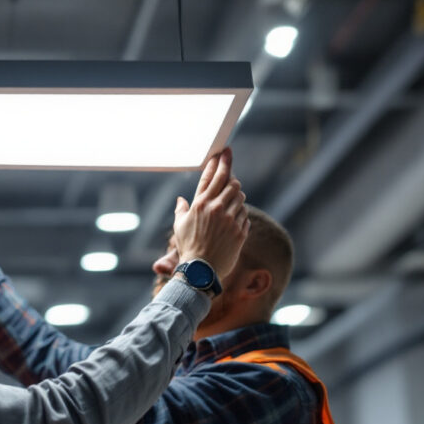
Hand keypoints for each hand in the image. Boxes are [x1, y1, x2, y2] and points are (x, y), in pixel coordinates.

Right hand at [172, 148, 248, 276]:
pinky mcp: (240, 230)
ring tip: (229, 204)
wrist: (201, 271)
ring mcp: (230, 219)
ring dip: (236, 197)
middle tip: (230, 175)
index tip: (224, 152)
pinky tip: (233, 221)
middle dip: (232, 176)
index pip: (211, 176)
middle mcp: (216, 208)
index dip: (219, 161)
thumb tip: (181, 200)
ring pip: (240, 197)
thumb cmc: (188, 248)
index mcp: (200, 204)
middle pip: (231, 181)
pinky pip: (245, 215)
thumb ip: (181, 210)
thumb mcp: (179, 227)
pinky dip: (240, 215)